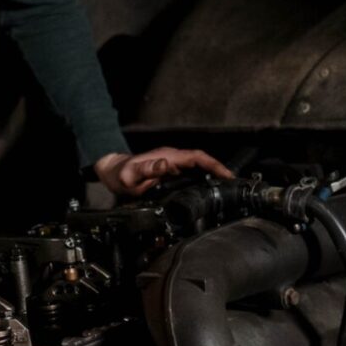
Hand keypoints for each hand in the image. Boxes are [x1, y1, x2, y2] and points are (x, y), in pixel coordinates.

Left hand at [93, 147, 233, 196]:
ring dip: (212, 174)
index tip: (226, 174)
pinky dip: (203, 178)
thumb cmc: (120, 175)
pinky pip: (191, 172)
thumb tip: (166, 164)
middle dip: (218, 169)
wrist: (112, 172)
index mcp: (167, 157)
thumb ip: (147, 170)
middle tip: (232, 183)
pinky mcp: (170, 171)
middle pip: (202, 161)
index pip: (196, 157)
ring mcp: (172, 164)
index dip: (213, 164)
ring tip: (227, 186)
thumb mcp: (130, 176)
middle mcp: (172, 158)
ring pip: (198, 166)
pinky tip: (209, 187)